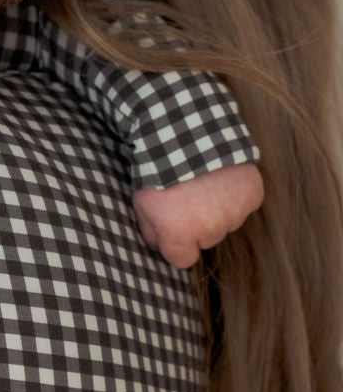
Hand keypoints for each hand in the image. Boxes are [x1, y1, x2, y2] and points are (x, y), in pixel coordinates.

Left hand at [132, 162, 264, 267]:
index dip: (176, 244)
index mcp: (180, 235)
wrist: (185, 131)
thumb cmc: (157, 167)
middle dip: (198, 224)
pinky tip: (223, 177)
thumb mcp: (140, 201)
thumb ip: (149, 231)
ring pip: (227, 222)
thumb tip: (158, 246)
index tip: (173, 227)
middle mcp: (210, 229)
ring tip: (205, 182)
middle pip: (206, 239)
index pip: (183, 260)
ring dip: (219, 208)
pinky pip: (245, 203)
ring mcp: (235, 212)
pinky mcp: (252, 195)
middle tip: (188, 196)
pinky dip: (237, 193)